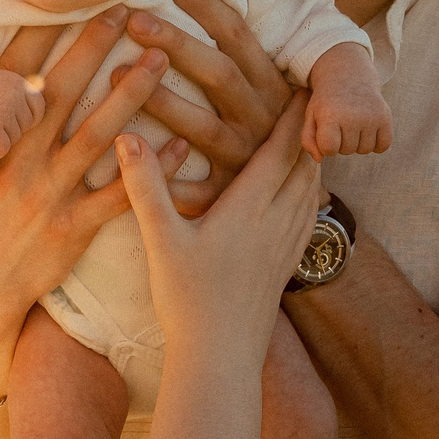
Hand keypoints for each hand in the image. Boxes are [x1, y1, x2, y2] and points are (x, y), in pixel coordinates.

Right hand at [0, 6, 188, 396]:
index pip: (13, 82)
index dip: (39, 39)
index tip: (64, 3)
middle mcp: (20, 166)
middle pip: (61, 95)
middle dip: (93, 49)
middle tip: (128, 11)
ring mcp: (49, 198)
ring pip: (97, 137)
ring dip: (130, 96)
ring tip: (161, 62)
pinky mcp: (72, 230)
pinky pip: (118, 196)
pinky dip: (149, 171)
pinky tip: (179, 145)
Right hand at [0, 67, 42, 161]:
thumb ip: (15, 105)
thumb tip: (40, 97)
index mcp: (12, 77)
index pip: (38, 107)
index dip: (13, 121)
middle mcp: (12, 83)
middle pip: (30, 126)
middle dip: (5, 132)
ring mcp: (3, 101)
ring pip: (14, 139)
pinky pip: (0, 149)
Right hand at [115, 90, 318, 373]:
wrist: (221, 357)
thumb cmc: (188, 301)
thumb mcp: (161, 239)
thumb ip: (145, 186)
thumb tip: (125, 137)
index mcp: (250, 207)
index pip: (282, 147)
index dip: (294, 113)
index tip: (301, 81)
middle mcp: (278, 221)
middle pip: (305, 163)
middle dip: (309, 128)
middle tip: (313, 97)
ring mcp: (287, 245)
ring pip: (311, 189)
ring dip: (312, 158)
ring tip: (311, 134)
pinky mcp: (287, 265)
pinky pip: (308, 215)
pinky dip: (310, 190)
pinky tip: (304, 191)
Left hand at [123, 0, 293, 214]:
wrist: (287, 206)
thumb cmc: (259, 133)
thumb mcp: (258, 91)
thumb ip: (231, 53)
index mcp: (269, 87)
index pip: (239, 36)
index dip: (206, 5)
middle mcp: (261, 120)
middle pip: (220, 74)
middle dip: (179, 44)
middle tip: (135, 18)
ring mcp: (245, 160)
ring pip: (204, 128)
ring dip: (163, 102)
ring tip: (116, 74)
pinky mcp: (227, 199)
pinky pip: (196, 191)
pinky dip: (166, 179)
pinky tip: (131, 160)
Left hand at [300, 43, 392, 157]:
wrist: (349, 75)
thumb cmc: (327, 101)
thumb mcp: (311, 115)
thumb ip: (308, 140)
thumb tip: (320, 159)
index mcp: (330, 116)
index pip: (329, 150)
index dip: (327, 145)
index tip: (327, 132)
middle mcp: (352, 116)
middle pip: (347, 150)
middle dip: (342, 142)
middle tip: (341, 124)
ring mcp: (371, 117)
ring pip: (364, 150)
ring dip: (358, 142)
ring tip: (353, 125)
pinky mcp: (385, 117)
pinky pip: (383, 145)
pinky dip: (376, 143)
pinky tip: (368, 130)